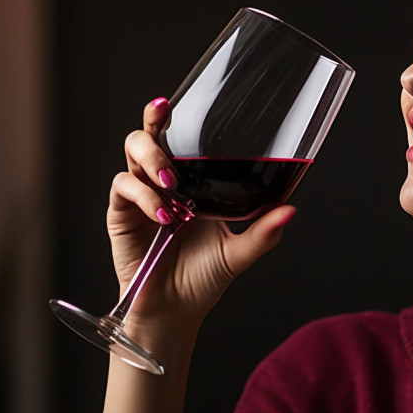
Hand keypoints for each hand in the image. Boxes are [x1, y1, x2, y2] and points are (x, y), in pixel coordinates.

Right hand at [107, 97, 295, 324]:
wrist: (175, 311)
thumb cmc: (204, 280)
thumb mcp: (238, 253)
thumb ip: (263, 232)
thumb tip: (291, 210)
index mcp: (190, 184)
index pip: (178, 140)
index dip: (170, 117)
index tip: (172, 100)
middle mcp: (162, 183)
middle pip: (147, 136)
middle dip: (154, 126)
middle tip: (169, 133)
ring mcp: (139, 196)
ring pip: (131, 154)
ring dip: (151, 160)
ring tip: (171, 183)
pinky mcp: (120, 215)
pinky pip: (123, 187)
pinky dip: (143, 196)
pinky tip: (164, 215)